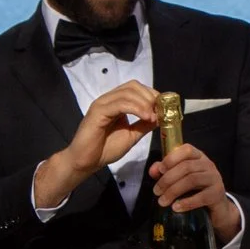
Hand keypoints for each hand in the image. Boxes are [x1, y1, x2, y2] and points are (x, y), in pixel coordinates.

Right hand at [33, 79, 157, 208]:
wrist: (86, 162)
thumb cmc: (105, 149)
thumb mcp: (131, 135)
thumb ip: (143, 125)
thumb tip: (159, 117)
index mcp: (116, 103)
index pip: (136, 88)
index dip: (151, 95)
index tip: (163, 108)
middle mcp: (108, 99)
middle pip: (133, 86)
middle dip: (149, 96)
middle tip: (159, 111)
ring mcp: (102, 103)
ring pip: (128, 92)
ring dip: (145, 103)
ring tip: (153, 117)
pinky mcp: (98, 111)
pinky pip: (120, 103)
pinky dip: (136, 108)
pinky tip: (145, 117)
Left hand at [150, 142, 239, 242]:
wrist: (217, 208)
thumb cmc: (196, 190)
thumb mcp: (180, 179)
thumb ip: (165, 172)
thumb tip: (153, 170)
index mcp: (198, 157)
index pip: (186, 150)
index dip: (171, 158)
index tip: (160, 170)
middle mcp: (208, 164)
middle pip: (186, 167)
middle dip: (167, 179)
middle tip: (156, 192)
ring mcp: (215, 178)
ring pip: (192, 180)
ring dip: (173, 191)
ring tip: (163, 201)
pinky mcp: (217, 194)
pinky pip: (201, 197)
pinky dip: (186, 203)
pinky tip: (176, 207)